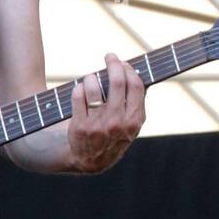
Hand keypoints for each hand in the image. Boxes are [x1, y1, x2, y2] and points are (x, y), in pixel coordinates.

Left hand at [69, 52, 145, 173]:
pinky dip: (79, 88)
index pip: (136, 86)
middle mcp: (118, 122)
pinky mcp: (80, 126)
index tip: (123, 63)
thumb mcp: (131, 125)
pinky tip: (81, 90)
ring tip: (91, 79)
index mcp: (134, 120)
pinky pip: (78, 96)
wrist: (90, 161)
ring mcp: (98, 125)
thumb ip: (137, 103)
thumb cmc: (113, 136)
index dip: (129, 70)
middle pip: (117, 82)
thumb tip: (139, 74)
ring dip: (92, 77)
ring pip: (94, 87)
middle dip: (113, 64)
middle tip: (109, 57)